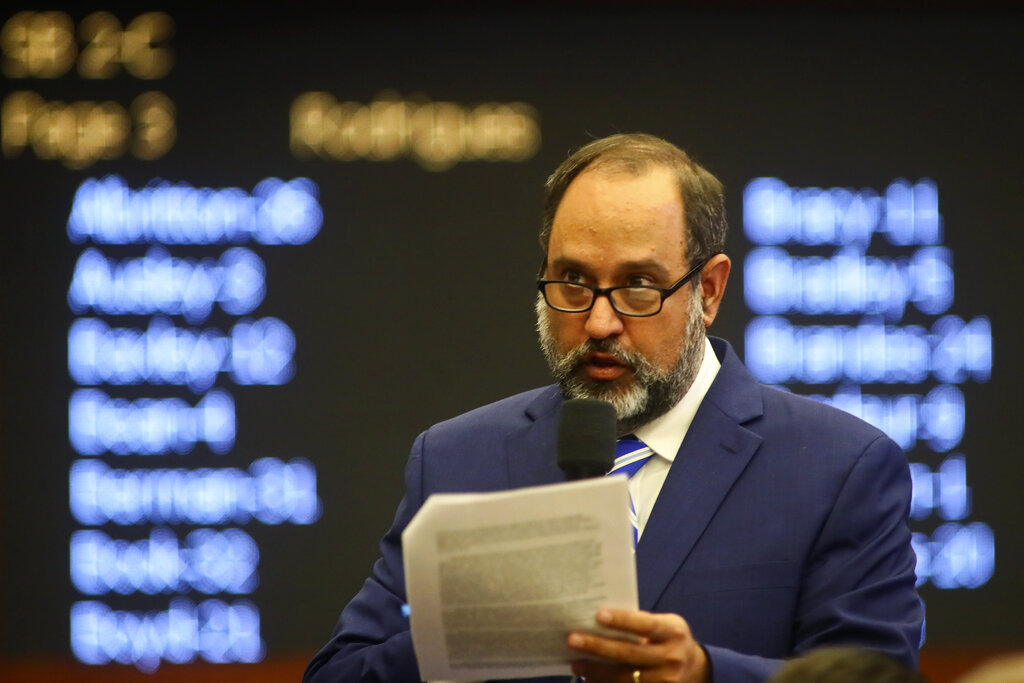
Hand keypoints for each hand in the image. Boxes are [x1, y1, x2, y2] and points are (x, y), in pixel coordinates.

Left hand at [567, 608, 709, 682]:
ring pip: (625, 678)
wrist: (696, 670)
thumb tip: (600, 619)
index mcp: (672, 633)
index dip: (622, 620)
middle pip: (630, 654)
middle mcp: (671, 658)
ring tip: (577, 663)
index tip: (598, 615)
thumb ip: (641, 622)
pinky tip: (590, 679)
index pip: (645, 625)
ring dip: (597, 671)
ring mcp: (665, 681)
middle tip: (573, 640)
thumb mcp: (665, 625)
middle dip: (599, 647)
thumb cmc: (670, 641)